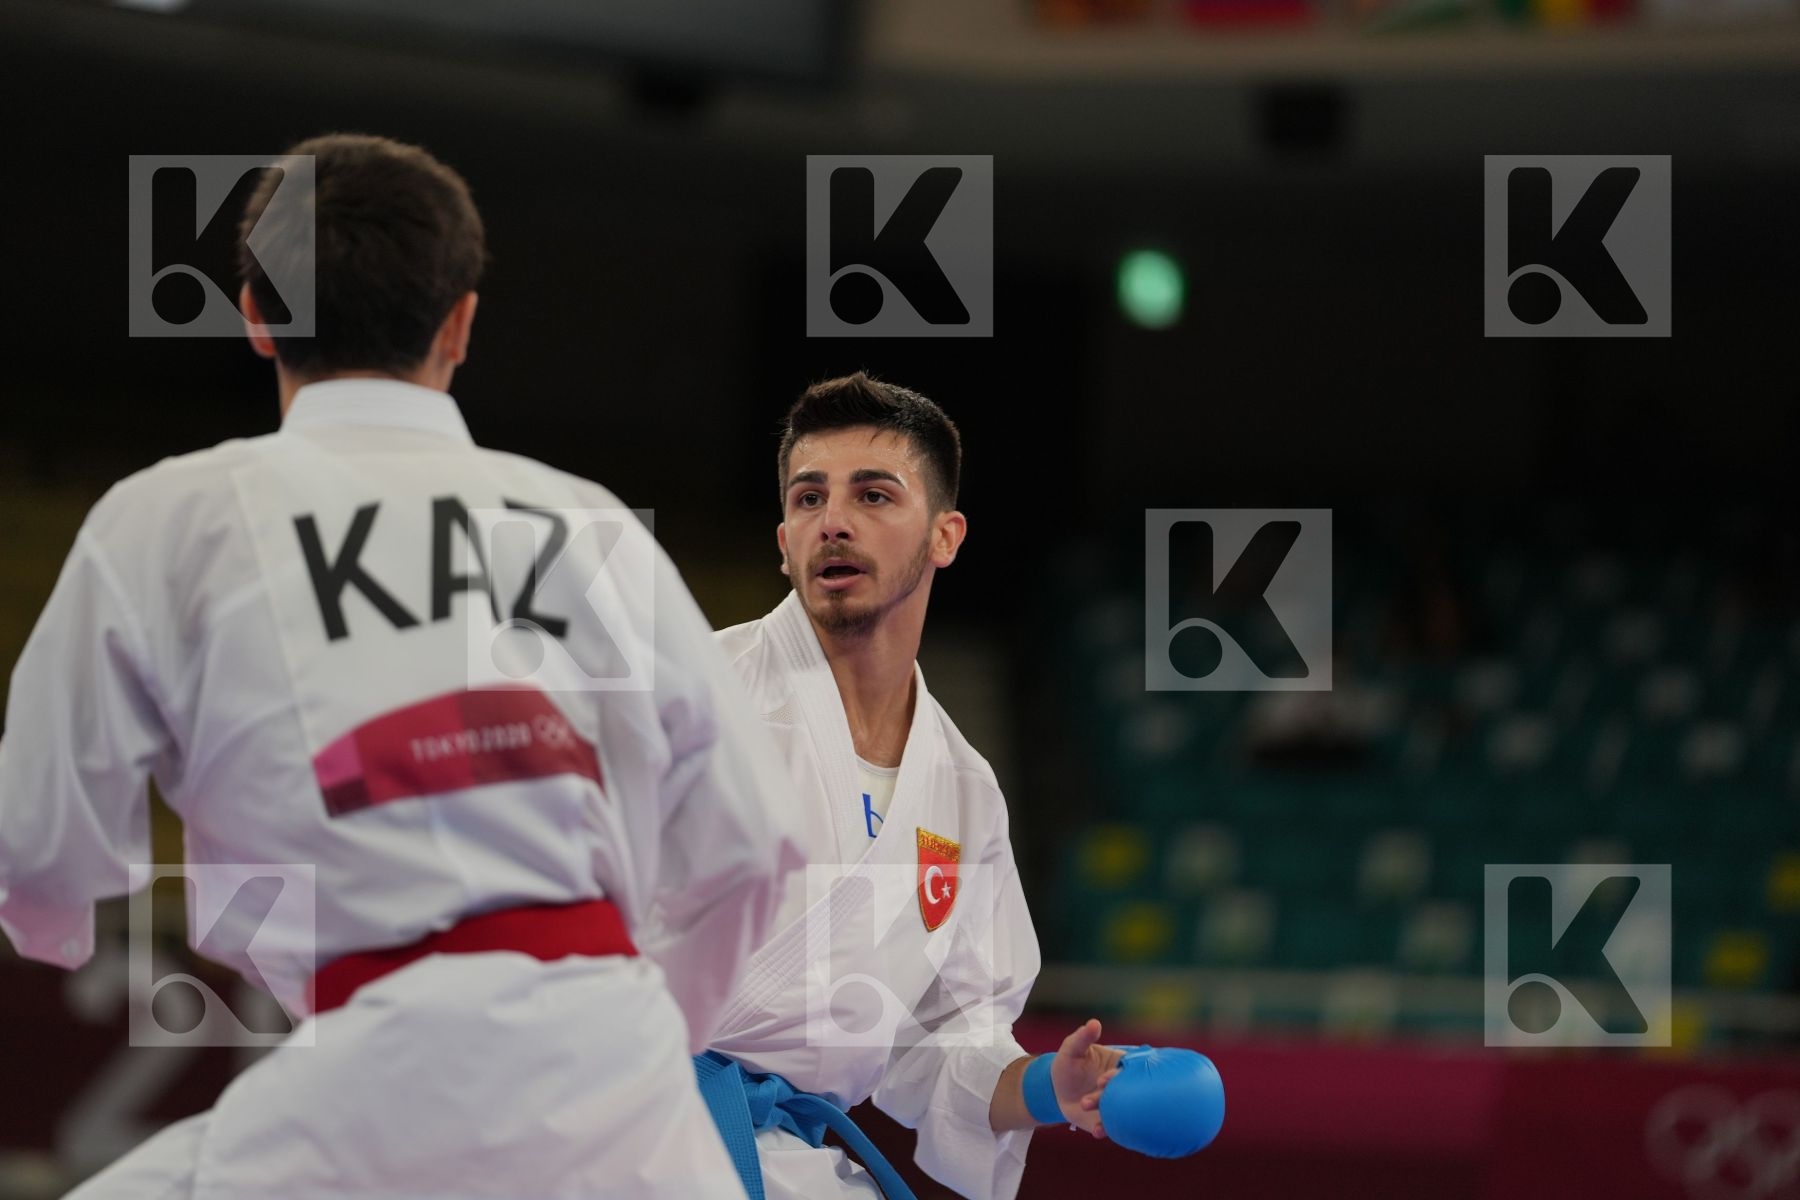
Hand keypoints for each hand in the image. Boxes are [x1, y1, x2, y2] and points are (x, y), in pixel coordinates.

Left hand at [1051, 1018, 1125, 1138]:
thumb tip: (1094, 1023)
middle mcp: (1122, 1086)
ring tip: (1091, 1113)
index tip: (1107, 1076)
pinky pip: (1111, 1127)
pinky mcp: (1107, 1121)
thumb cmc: (1068, 1064)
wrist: (1057, 1091)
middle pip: (1127, 1091)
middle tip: (1097, 1090)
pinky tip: (1098, 1132)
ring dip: (1110, 1115)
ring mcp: (1116, 1105)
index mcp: (1120, 1065)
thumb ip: (1082, 1037)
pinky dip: (1106, 1130)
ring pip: (1120, 1111)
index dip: (1121, 1073)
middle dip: (1115, 1094)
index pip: (1129, 1068)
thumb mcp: (1071, 1049)